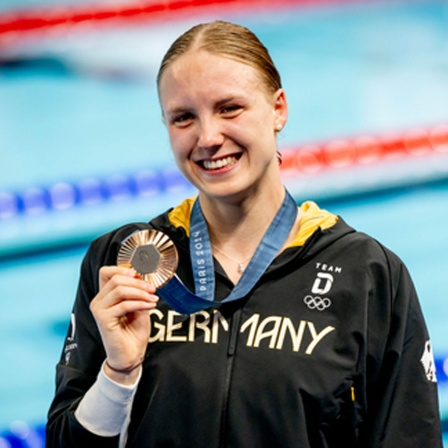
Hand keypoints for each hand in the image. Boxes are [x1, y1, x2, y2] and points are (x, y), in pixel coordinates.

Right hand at [90, 266, 157, 383]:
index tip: (141, 274)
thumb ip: (137, 291)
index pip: (106, 272)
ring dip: (140, 292)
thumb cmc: (134, 331)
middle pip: (115, 279)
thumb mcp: (139, 305)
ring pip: (119, 290)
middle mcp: (99, 300)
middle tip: (152, 289)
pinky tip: (150, 306)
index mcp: (105, 295)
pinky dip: (140, 303)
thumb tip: (143, 276)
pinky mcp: (103, 319)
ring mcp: (99, 309)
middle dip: (138, 282)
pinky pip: (124, 305)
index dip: (123, 269)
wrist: (131, 354)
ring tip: (153, 299)